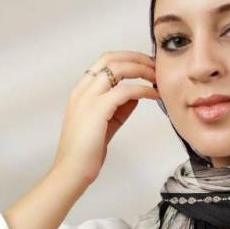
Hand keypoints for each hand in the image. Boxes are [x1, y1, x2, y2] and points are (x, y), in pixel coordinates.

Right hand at [51, 50, 160, 186]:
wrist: (71, 171)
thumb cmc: (86, 153)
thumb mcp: (105, 124)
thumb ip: (119, 108)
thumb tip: (136, 95)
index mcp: (82, 92)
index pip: (104, 62)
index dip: (127, 59)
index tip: (146, 65)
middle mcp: (83, 90)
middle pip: (111, 58)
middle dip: (136, 58)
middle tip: (155, 66)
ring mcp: (88, 98)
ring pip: (118, 68)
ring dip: (142, 69)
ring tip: (158, 78)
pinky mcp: (98, 110)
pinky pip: (126, 91)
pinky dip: (143, 89)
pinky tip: (154, 95)